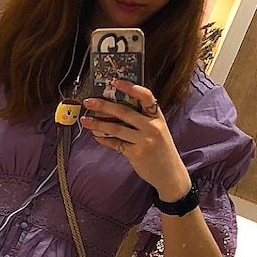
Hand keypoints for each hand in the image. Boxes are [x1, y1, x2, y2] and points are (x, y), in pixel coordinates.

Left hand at [82, 81, 190, 199]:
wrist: (170, 175)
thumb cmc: (162, 151)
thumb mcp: (158, 130)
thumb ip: (143, 120)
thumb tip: (118, 109)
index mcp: (157, 117)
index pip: (146, 96)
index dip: (130, 87)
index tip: (115, 82)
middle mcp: (152, 127)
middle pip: (124, 112)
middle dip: (104, 105)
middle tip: (89, 101)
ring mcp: (144, 141)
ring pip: (116, 128)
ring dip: (98, 124)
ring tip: (85, 120)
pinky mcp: (135, 154)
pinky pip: (116, 144)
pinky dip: (104, 139)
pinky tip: (96, 136)